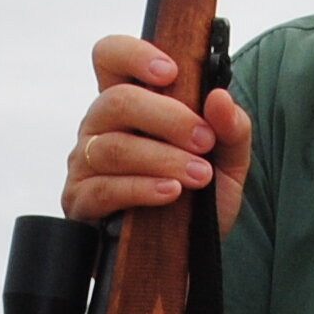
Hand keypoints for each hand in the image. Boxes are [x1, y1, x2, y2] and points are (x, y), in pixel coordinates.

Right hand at [59, 35, 249, 231]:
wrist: (184, 258)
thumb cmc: (197, 200)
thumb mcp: (228, 162)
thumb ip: (231, 129)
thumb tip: (219, 98)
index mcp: (129, 103)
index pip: (110, 56)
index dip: (134, 54)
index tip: (171, 72)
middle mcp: (99, 126)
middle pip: (117, 100)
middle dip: (167, 117)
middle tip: (204, 140)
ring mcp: (85, 163)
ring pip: (114, 146)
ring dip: (163, 158)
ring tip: (199, 175)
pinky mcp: (81, 202)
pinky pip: (105, 188)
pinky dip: (142, 189)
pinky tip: (171, 193)